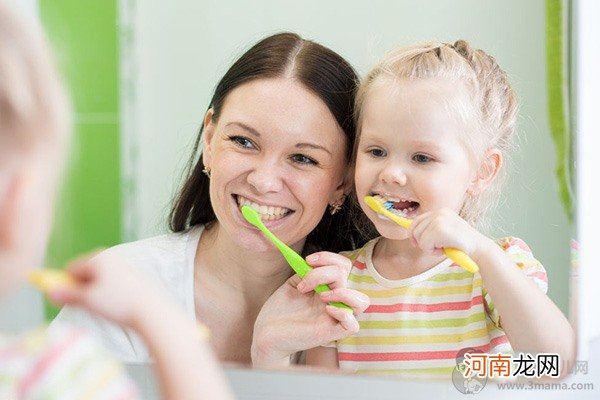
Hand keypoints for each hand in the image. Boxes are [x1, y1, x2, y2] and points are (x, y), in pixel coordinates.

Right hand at [48, 251, 169, 329]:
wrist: (152, 310)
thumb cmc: (119, 303)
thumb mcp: (88, 301)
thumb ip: (67, 295)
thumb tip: (50, 292)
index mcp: (98, 257)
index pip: (71, 269)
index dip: (65, 285)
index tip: (66, 301)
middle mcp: (112, 256)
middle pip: (85, 273)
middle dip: (81, 289)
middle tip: (89, 305)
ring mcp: (124, 265)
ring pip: (99, 280)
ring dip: (95, 293)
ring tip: (107, 306)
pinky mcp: (133, 276)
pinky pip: (112, 284)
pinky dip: (109, 294)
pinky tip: (118, 306)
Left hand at [251, 252, 368, 366]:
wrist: (266, 332)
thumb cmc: (280, 310)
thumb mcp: (294, 284)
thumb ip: (308, 272)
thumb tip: (314, 261)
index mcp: (327, 287)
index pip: (343, 265)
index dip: (329, 258)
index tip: (308, 260)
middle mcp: (334, 300)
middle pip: (346, 276)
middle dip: (323, 272)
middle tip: (304, 285)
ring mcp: (334, 317)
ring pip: (362, 301)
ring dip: (342, 292)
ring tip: (320, 296)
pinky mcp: (330, 333)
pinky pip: (352, 325)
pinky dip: (343, 314)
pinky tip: (326, 310)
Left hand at [409, 208, 491, 256]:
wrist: (479, 248)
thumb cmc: (460, 244)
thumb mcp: (445, 233)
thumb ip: (431, 230)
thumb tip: (411, 235)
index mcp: (441, 211)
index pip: (417, 220)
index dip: (413, 233)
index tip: (415, 242)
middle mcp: (440, 212)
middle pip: (414, 229)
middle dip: (422, 242)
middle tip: (437, 247)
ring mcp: (440, 219)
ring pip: (419, 238)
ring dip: (429, 248)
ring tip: (443, 247)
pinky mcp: (440, 229)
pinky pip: (424, 244)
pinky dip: (432, 251)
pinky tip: (444, 250)